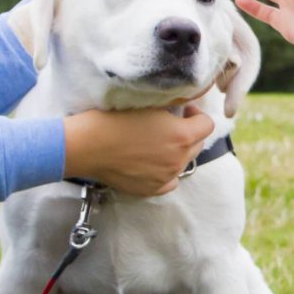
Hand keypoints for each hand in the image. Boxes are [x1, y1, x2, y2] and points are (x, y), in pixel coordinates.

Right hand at [63, 105, 210, 196]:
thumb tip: (181, 108)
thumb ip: (171, 108)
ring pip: (183, 163)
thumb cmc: (113, 120)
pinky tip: (151, 162)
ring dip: (175, 152)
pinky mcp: (151, 189)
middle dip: (187, 133)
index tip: (183, 111)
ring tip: (155, 143)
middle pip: (197, 145)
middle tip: (168, 125)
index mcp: (182, 136)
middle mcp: (178, 160)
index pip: (207, 125)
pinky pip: (169, 181)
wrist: (86, 145)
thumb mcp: (147, 104)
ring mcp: (165, 177)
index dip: (196, 115)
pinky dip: (165, 171)